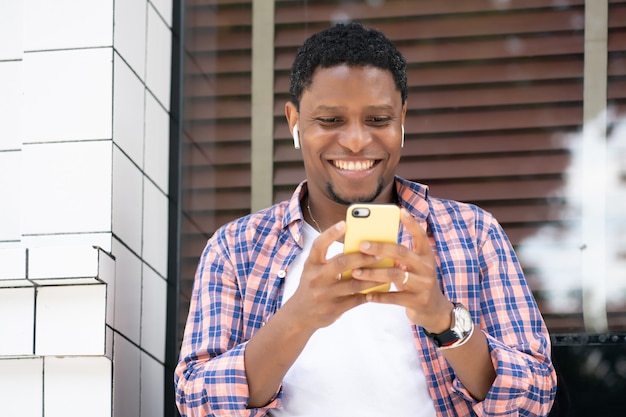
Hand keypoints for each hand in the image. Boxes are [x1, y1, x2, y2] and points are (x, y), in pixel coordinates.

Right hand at [285, 220, 390, 330]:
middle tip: (379, 252)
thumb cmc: (312, 286)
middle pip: (341, 263)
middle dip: (362, 257)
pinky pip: (356, 300)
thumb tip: (358, 248)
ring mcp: (325, 295)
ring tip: (386, 269)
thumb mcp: (314, 270)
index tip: (344, 223)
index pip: (319, 245)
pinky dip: (370, 293)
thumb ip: (330, 260)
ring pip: (353, 284)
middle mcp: (316, 278)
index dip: (330, 233)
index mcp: (311, 264)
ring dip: (372, 276)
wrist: (300, 315)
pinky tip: (381, 287)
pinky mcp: (334, 309)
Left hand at [350, 208, 452, 331]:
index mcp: (426, 256)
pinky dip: (379, 295)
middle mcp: (427, 268)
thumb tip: (372, 244)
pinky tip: (366, 294)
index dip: (411, 223)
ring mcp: (423, 285)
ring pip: (395, 275)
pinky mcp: (418, 302)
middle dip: (380, 247)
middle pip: (402, 253)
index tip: (400, 211)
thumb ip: (400, 256)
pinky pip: (395, 298)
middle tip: (362, 245)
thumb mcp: (415, 267)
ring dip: (373, 273)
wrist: (435, 310)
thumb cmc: (417, 282)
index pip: (421, 236)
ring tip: (356, 272)